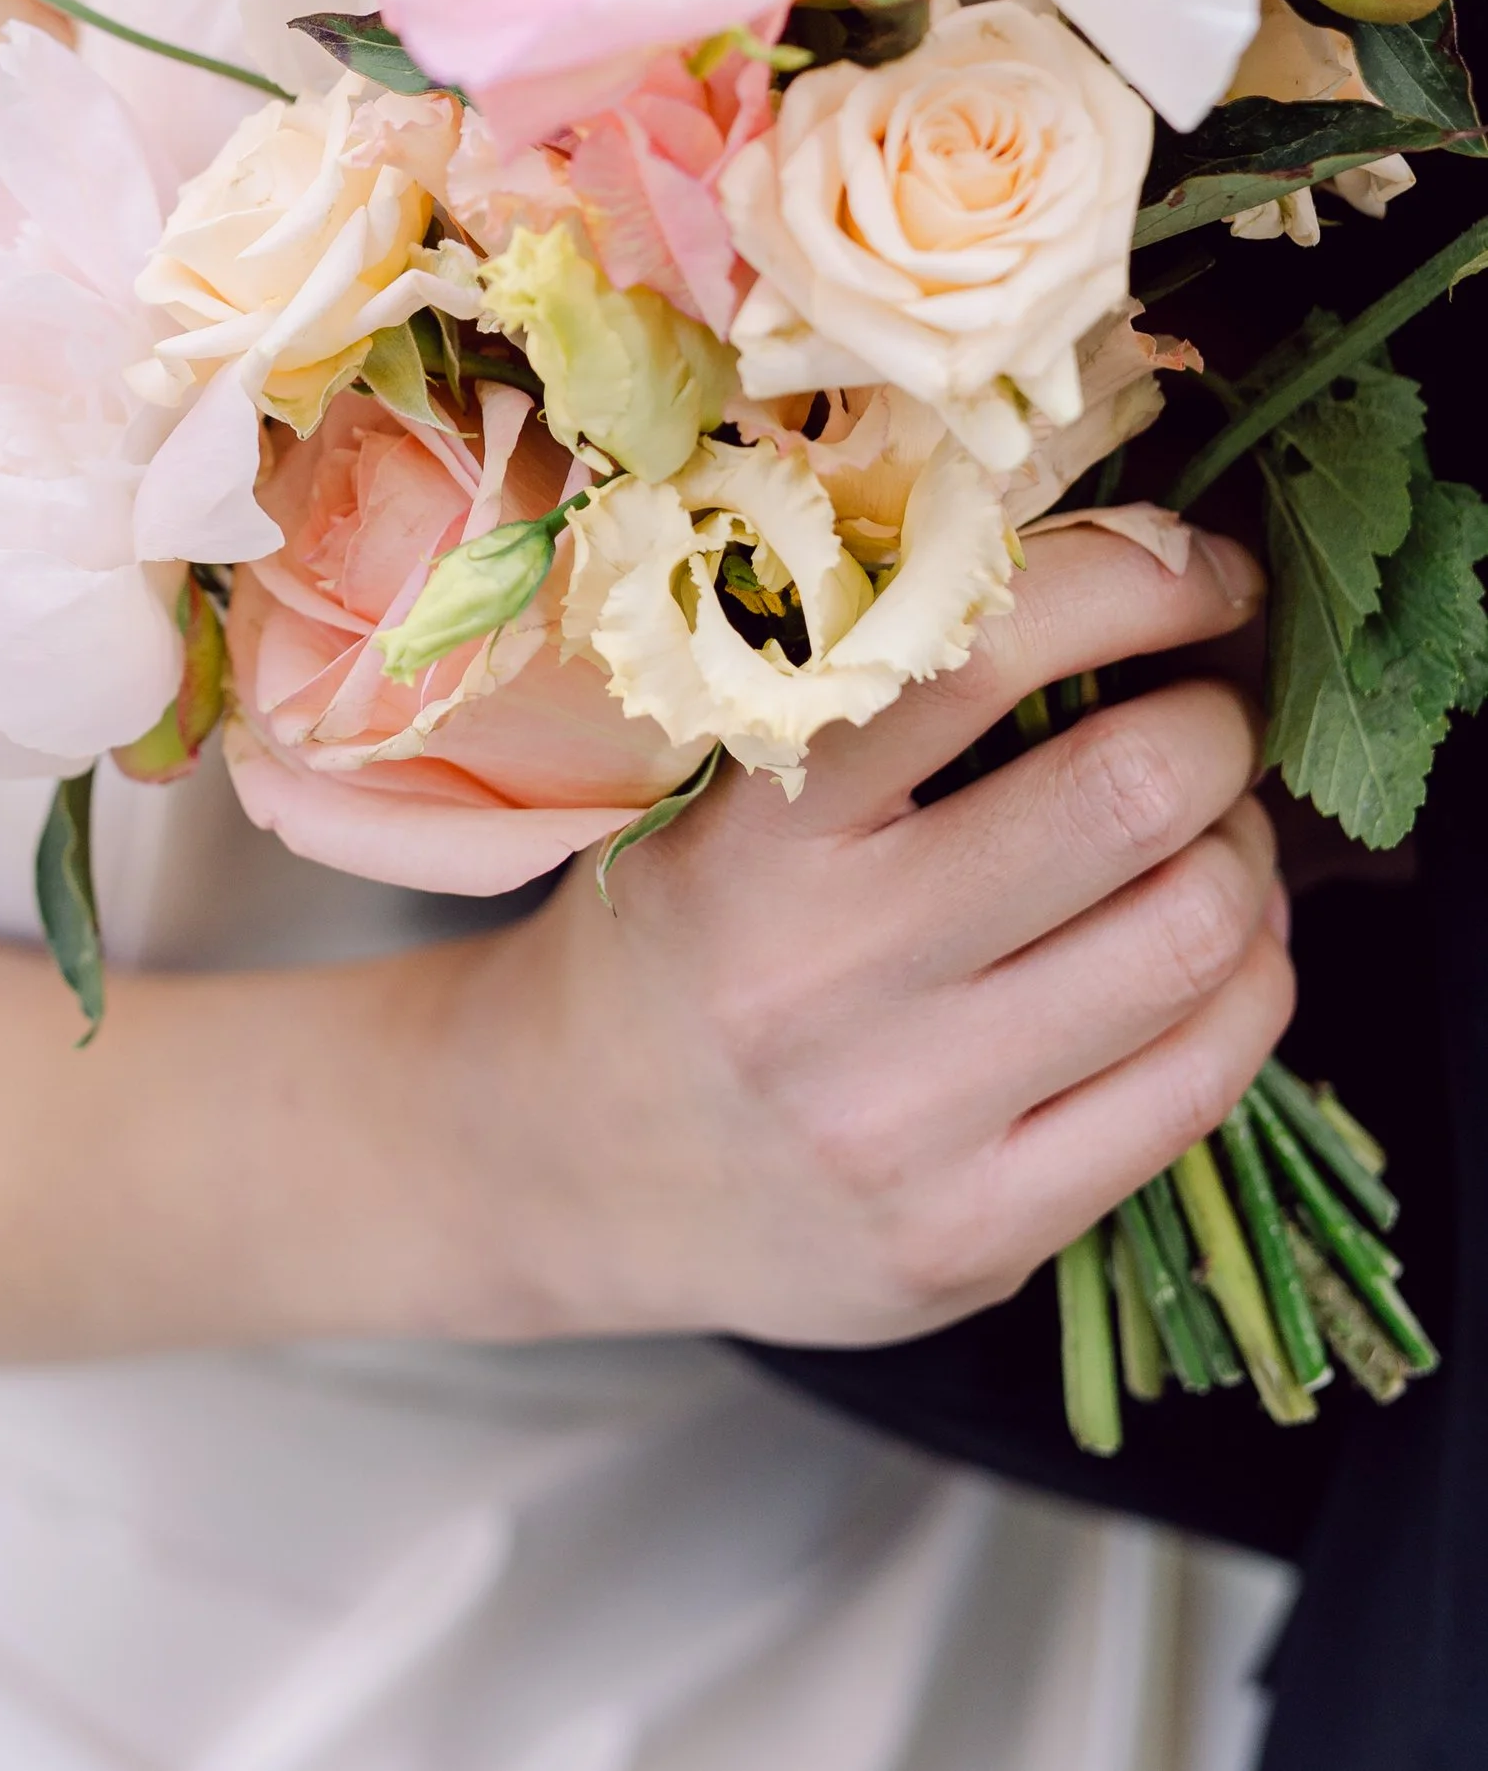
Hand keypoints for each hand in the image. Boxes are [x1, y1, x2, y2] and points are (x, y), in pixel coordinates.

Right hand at [445, 521, 1286, 1346]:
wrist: (560, 1166)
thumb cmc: (671, 938)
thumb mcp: (714, 792)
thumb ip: (878, 701)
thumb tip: (1127, 579)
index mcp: (753, 827)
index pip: (980, 651)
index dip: (1139, 583)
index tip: (1202, 571)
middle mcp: (827, 971)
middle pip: (1133, 796)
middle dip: (1214, 730)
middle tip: (1200, 722)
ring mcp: (908, 1118)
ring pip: (1194, 940)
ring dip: (1244, 858)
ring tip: (1207, 842)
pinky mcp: (978, 1235)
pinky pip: (1197, 1084)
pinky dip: (1246, 986)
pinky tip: (1205, 958)